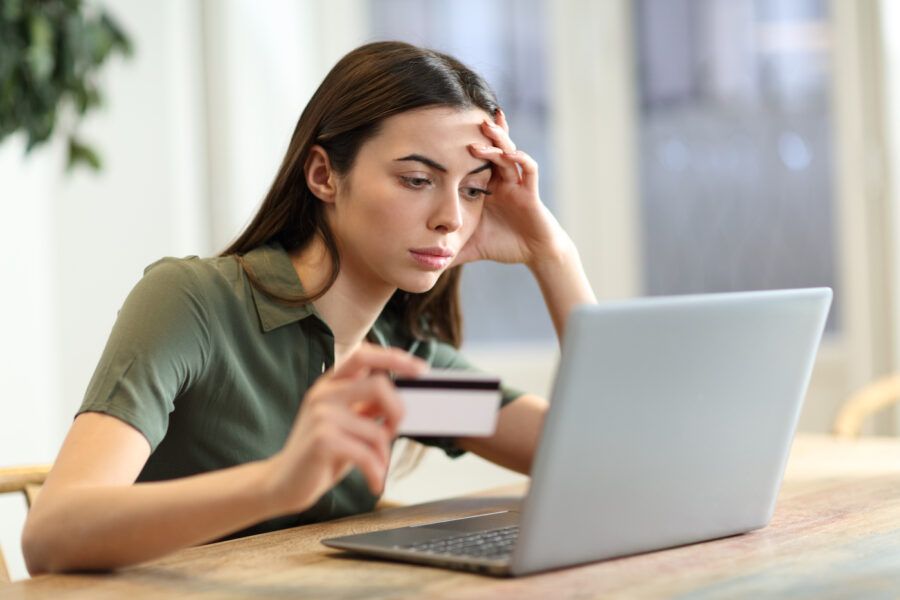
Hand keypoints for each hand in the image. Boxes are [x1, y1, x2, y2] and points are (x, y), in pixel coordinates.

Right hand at [264, 344, 426, 514]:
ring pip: (377, 429)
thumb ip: (368, 407)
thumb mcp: (347, 423)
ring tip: (376, 466)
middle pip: (379, 384)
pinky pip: (367, 454)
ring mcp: (322, 415)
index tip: (420, 370)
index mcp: (330, 384)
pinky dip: (376, 471)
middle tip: (395, 431)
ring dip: (384, 454)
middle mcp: (324, 393)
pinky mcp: (322, 440)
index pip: (363, 355)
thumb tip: (402, 399)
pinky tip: (374, 482)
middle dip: (398, 410)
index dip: (394, 357)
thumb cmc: (322, 452)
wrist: (284, 482)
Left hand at [454, 109, 572, 268]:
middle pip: (491, 149)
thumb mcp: (468, 245)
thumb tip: (421, 263)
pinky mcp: (531, 192)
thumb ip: (447, 249)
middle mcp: (501, 181)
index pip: (472, 161)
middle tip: (463, 119)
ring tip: (485, 129)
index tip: (441, 133)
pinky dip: (521, 159)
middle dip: (480, 134)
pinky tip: (510, 153)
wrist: (534, 254)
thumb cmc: (502, 245)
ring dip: (498, 140)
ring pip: (508, 153)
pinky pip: (528, 169)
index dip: (460, 147)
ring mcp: (517, 184)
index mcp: (485, 188)